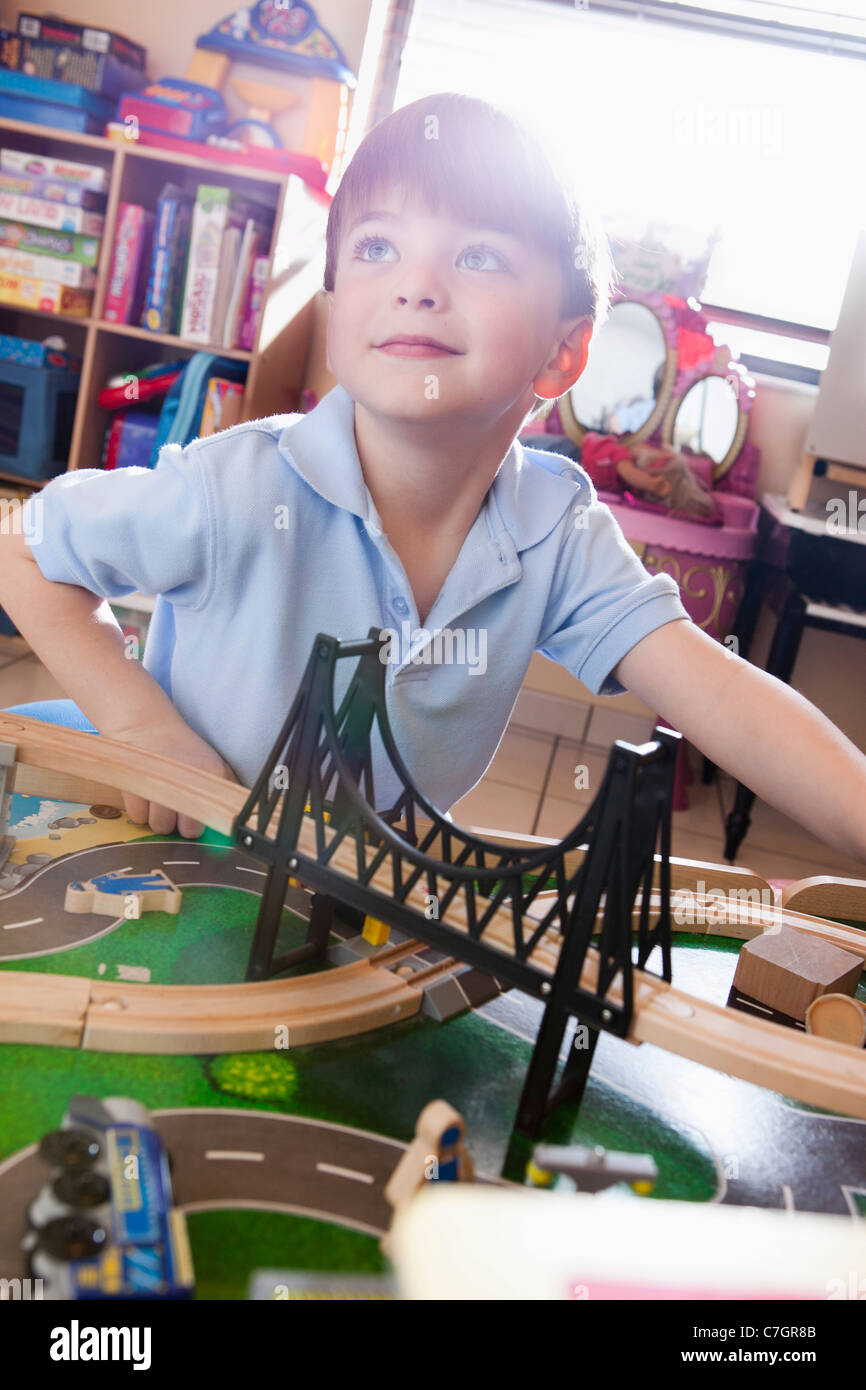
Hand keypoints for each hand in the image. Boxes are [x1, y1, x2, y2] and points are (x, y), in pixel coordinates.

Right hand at [105, 719, 240, 838]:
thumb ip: (229, 790)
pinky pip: (138, 817)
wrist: (148, 728)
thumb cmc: (183, 753)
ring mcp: (160, 784)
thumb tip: (241, 818)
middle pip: (187, 831)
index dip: (206, 822)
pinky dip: (139, 810)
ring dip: (158, 818)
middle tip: (176, 805)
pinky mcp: (135, 786)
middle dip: (181, 824)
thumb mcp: (213, 765)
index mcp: (214, 774)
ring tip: (159, 797)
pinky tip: (144, 792)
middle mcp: (188, 780)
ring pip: (161, 826)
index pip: (215, 819)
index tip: (200, 818)